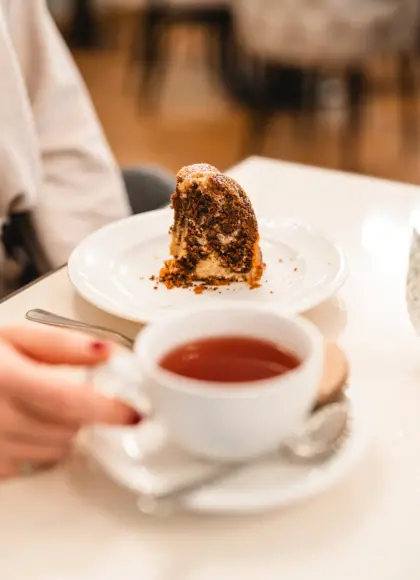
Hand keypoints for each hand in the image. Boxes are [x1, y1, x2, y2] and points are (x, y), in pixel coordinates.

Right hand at [0, 325, 140, 477]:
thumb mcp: (17, 336)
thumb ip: (62, 343)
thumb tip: (107, 351)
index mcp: (5, 377)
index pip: (66, 401)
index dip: (106, 409)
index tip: (133, 412)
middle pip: (68, 427)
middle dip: (83, 411)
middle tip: (71, 390)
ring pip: (57, 448)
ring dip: (64, 429)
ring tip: (41, 404)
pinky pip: (37, 462)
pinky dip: (43, 444)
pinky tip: (26, 423)